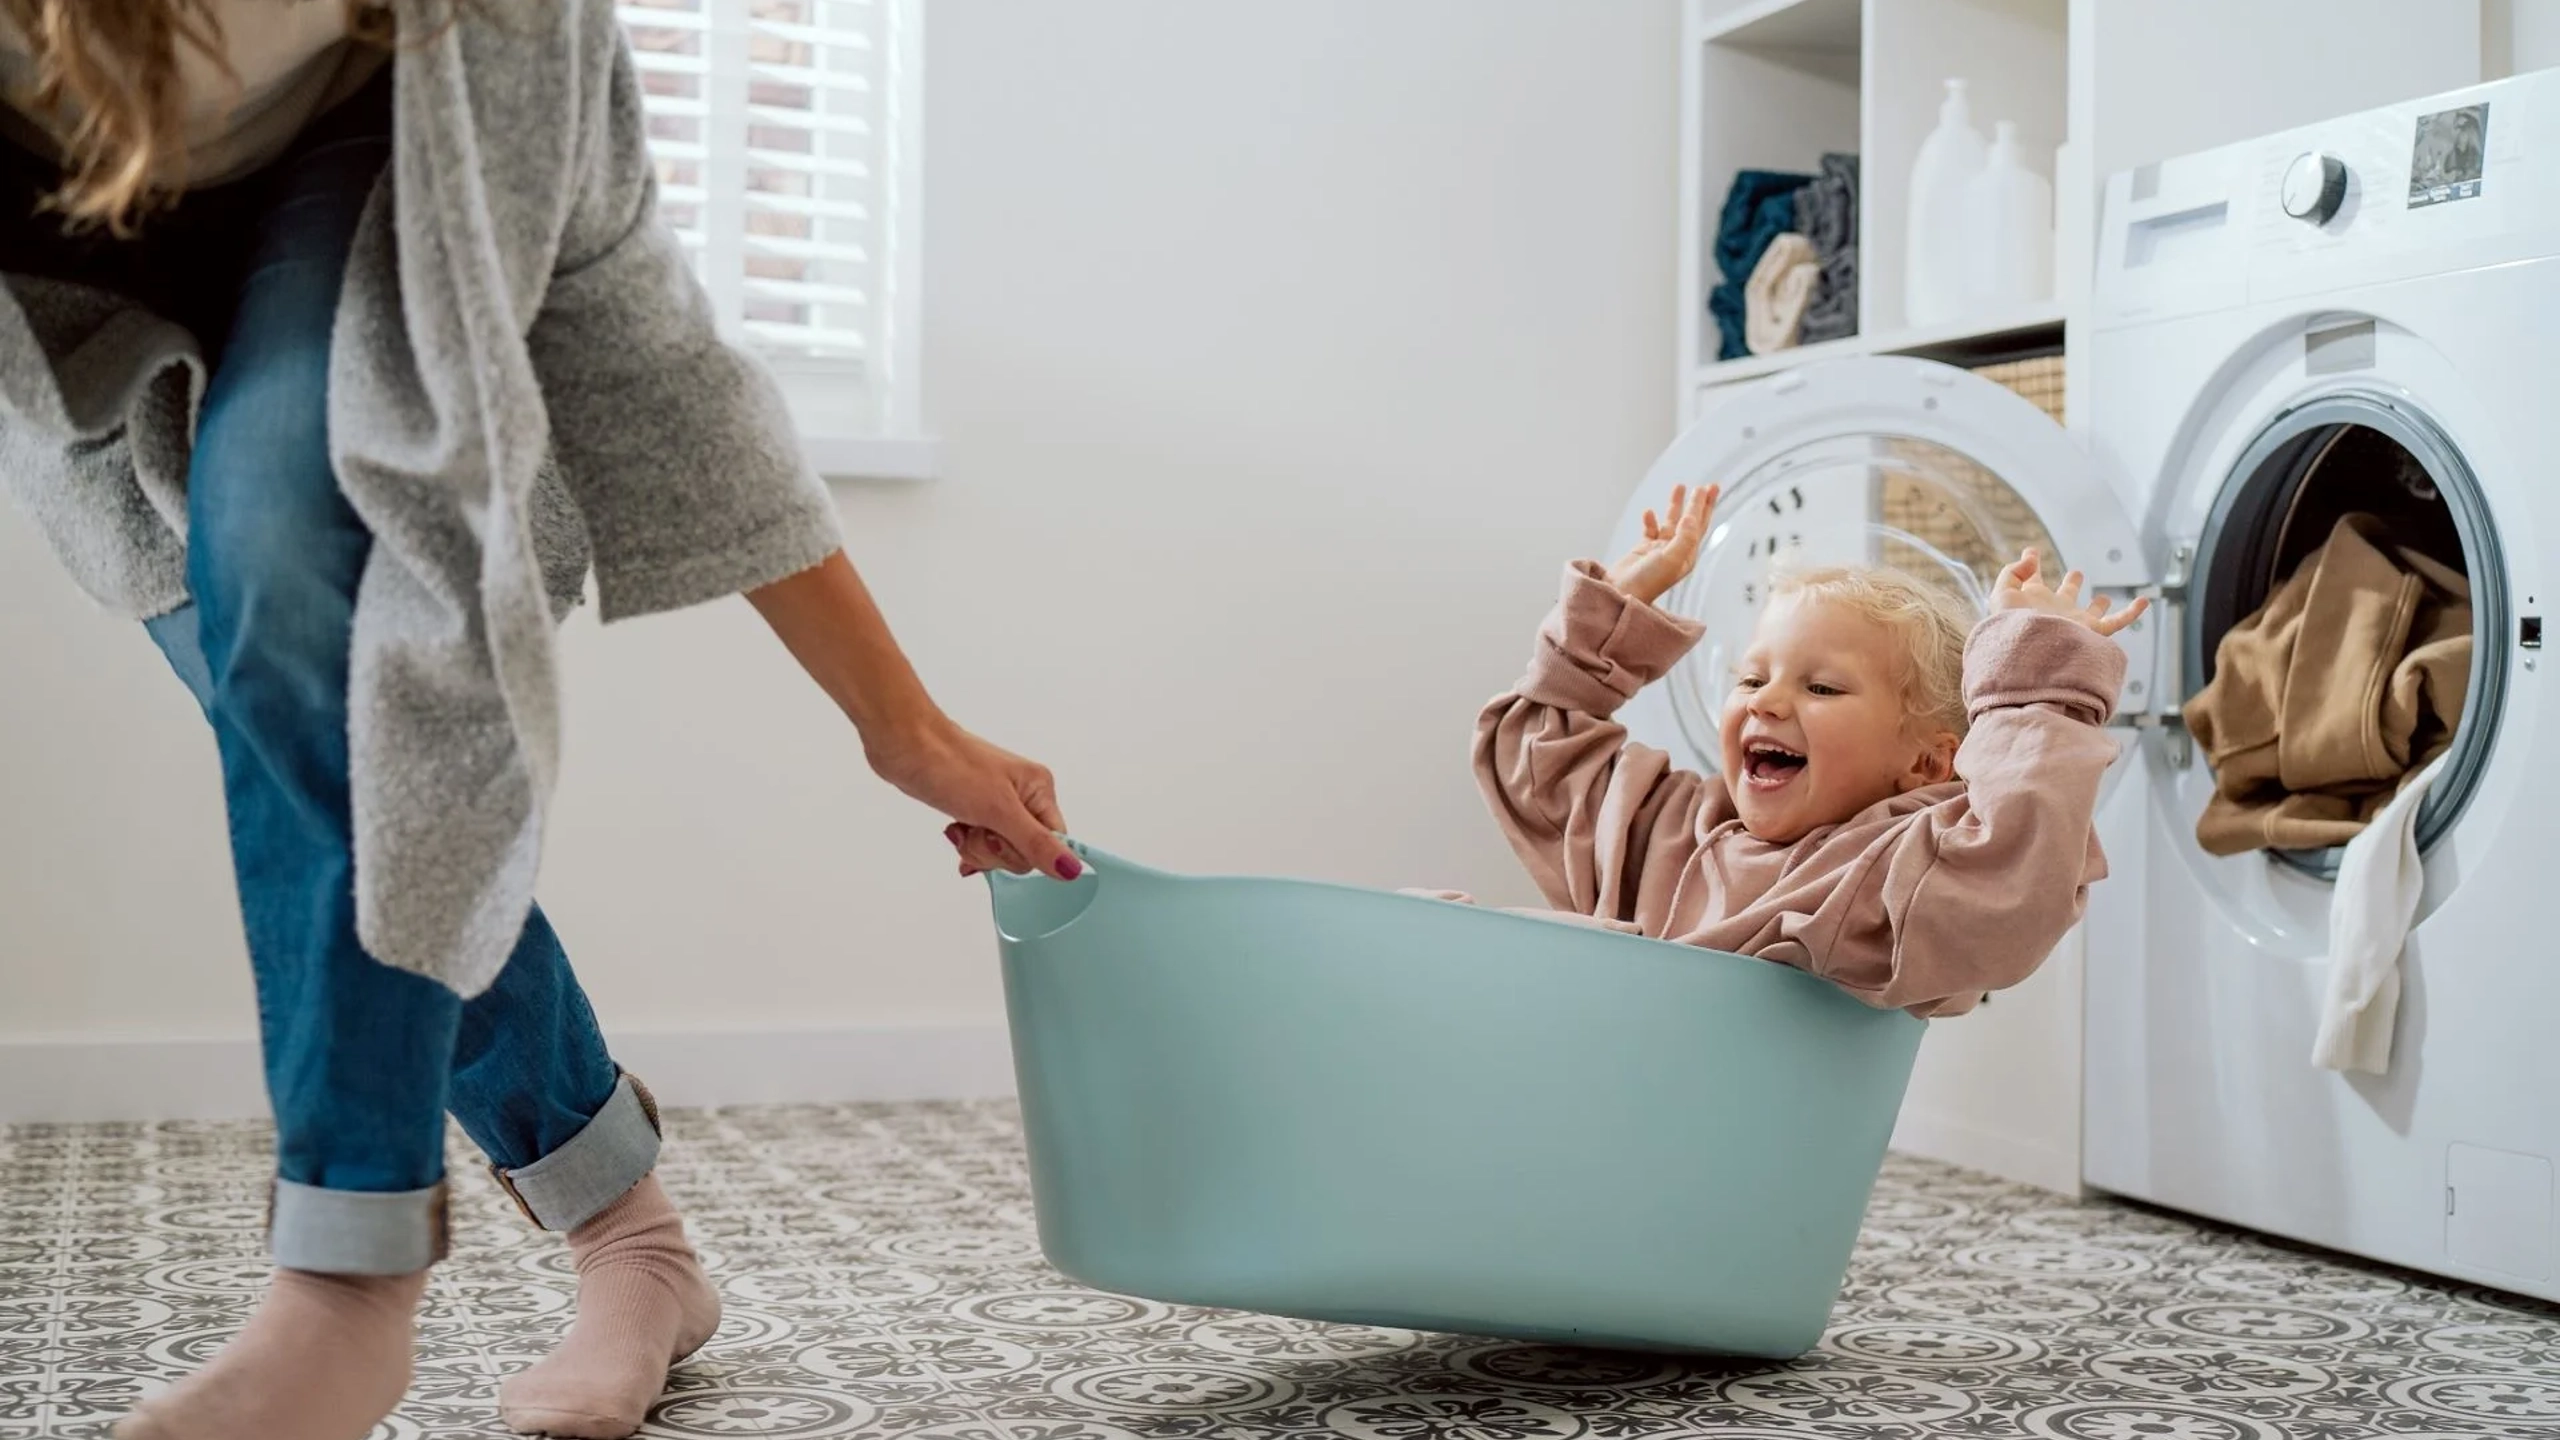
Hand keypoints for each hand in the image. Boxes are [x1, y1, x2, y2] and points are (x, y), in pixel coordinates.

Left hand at [863, 716, 1080, 880]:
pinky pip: (983, 842)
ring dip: (977, 848)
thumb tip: (1072, 869)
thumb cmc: (950, 765)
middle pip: (1025, 851)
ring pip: (1001, 850)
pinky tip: (956, 832)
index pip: (1052, 844)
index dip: (1024, 851)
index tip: (1000, 837)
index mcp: (1040, 789)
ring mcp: (999, 803)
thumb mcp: (998, 810)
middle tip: (977, 829)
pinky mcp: (977, 808)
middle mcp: (1024, 796)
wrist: (905, 745)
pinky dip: (968, 843)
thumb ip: (1036, 843)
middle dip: (995, 850)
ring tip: (962, 827)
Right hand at [1606, 483, 1717, 605]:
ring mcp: (1659, 550)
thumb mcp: (1671, 559)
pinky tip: (1649, 513)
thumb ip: (1684, 537)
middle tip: (1708, 485)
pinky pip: (1650, 529)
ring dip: (1676, 505)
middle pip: (1691, 522)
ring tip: (1680, 486)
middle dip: (1698, 503)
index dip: (1704, 506)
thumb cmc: (1647, 582)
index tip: (1708, 487)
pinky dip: (1650, 520)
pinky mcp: (1643, 549)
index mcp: (1687, 555)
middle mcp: (1676, 552)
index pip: (1699, 525)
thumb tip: (1691, 516)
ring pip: (1671, 522)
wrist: (1620, 594)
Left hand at [1990, 548, 2149, 636]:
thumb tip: (2031, 557)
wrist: (2027, 648)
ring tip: (2104, 599)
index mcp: (2031, 600)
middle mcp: (2054, 611)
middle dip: (2072, 584)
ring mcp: (2074, 621)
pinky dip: (2132, 613)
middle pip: (2065, 596)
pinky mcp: (2091, 631)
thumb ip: (2014, 570)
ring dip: (2098, 605)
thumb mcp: (2002, 591)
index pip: (2032, 579)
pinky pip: (2117, 623)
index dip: (2030, 563)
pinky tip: (2143, 601)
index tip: (2031, 551)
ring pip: (2091, 612)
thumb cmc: (2010, 623)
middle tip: (2077, 575)